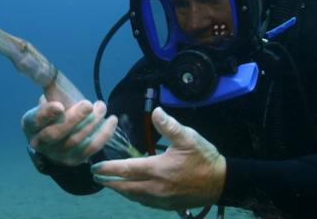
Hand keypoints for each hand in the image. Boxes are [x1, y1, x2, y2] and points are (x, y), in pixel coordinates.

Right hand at [21, 96, 117, 165]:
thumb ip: (51, 90)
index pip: (36, 120)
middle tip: (89, 104)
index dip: (46, 114)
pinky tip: (112, 120)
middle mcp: (40, 143)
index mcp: (31, 125)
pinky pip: (91, 148)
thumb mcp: (48, 101)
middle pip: (57, 133)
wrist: (54, 143)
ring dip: (92, 123)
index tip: (59, 106)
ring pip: (76, 141)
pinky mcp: (74, 160)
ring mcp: (57, 155)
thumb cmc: (52, 115)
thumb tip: (50, 69)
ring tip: (101, 107)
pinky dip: (103, 134)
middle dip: (75, 118)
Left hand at [91, 107, 225, 209]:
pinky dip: (134, 197)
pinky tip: (132, 192)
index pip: (126, 170)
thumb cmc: (204, 158)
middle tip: (97, 178)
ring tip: (111, 184)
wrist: (220, 182)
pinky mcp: (167, 205)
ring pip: (134, 196)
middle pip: (125, 187)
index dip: (109, 168)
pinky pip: (144, 203)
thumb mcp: (188, 137)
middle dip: (110, 182)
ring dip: (120, 191)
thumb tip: (155, 111)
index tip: (96, 168)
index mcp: (158, 169)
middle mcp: (156, 187)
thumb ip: (170, 125)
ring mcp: (161, 199)